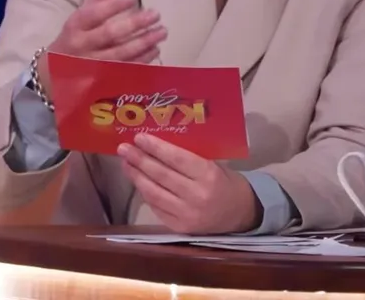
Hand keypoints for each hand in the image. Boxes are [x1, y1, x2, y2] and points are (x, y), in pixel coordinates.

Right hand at [40, 0, 166, 96]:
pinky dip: (142, 61)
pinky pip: (125, 70)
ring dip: (143, 43)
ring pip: (120, 54)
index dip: (112, 6)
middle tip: (155, 15)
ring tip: (161, 32)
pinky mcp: (103, 80)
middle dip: (134, 24)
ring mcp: (93, 66)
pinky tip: (155, 50)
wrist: (57, 73)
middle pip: (109, 34)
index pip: (93, 14)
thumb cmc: (75, 37)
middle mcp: (82, 46)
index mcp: (75, 26)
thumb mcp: (82, 15)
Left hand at [118, 133, 260, 234]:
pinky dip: (145, 194)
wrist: (241, 214)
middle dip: (139, 160)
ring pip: (154, 193)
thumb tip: (155, 146)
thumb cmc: (225, 182)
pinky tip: (138, 181)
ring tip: (125, 163)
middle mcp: (197, 196)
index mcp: (209, 175)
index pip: (176, 159)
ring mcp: (187, 215)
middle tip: (123, 148)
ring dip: (136, 177)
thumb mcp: (213, 165)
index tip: (139, 137)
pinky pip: (157, 208)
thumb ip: (188, 159)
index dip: (155, 148)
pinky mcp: (180, 228)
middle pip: (161, 175)